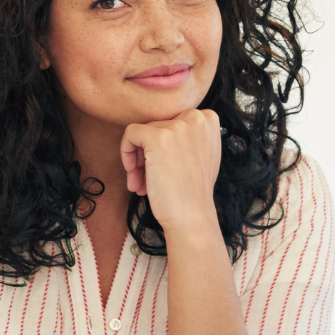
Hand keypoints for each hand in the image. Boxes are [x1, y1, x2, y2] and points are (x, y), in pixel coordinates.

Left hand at [119, 109, 221, 232]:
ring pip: (142, 132)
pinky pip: (131, 133)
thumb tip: (162, 128)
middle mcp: (196, 117)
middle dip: (148, 154)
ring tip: (140, 184)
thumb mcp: (200, 154)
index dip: (163, 146)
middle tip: (146, 180)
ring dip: (138, 160)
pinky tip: (134, 177)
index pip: (172, 122)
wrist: (191, 217)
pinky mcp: (158, 137)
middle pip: (156, 126)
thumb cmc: (192, 192)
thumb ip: (188, 136)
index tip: (163, 167)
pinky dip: (126, 153)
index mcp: (208, 120)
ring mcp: (177, 126)